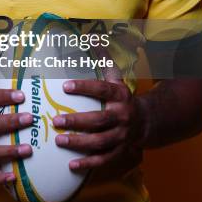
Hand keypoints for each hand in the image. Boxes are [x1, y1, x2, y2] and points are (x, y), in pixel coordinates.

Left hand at [53, 64, 143, 178]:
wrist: (146, 121)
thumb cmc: (122, 96)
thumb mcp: (116, 77)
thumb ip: (103, 59)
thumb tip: (90, 37)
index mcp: (120, 95)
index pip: (101, 90)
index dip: (84, 88)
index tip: (65, 86)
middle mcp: (122, 116)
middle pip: (99, 120)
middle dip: (76, 121)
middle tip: (55, 120)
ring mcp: (122, 136)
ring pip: (100, 142)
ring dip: (79, 142)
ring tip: (58, 140)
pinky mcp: (119, 151)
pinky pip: (103, 160)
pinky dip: (87, 163)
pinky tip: (71, 165)